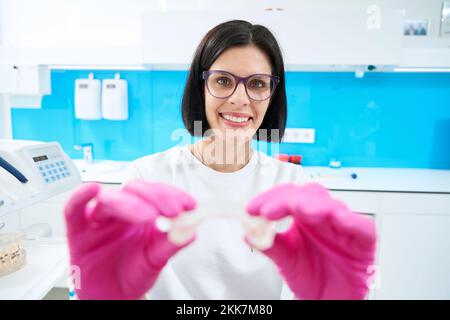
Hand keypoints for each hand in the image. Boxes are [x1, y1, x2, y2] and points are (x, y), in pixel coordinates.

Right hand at [64, 181, 195, 299]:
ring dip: (130, 204)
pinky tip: (92, 189)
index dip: (172, 195)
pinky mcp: (77, 231)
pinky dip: (80, 197)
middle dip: (156, 197)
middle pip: (134, 191)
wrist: (111, 297)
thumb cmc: (132, 274)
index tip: (189, 204)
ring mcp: (98, 219)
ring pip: (110, 200)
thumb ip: (172, 243)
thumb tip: (192, 230)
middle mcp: (120, 211)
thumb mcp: (156, 258)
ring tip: (149, 216)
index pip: (155, 193)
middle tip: (173, 210)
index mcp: (140, 212)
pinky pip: (73, 210)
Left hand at [246, 183, 376, 299]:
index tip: (252, 209)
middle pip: (310, 194)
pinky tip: (335, 218)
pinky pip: (362, 226)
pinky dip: (350, 220)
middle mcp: (324, 217)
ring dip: (314, 205)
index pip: (289, 195)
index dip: (270, 197)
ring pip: (333, 205)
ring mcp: (343, 227)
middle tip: (269, 210)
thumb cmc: (312, 278)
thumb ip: (269, 245)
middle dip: (289, 198)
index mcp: (304, 217)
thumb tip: (248, 233)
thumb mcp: (285, 261)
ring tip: (298, 209)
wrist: (329, 302)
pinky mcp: (363, 241)